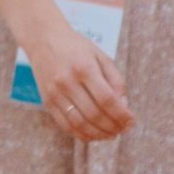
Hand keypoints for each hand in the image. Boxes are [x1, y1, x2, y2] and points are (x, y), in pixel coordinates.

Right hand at [19, 24, 132, 141]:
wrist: (42, 38)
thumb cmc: (76, 47)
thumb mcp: (101, 56)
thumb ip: (116, 81)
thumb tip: (124, 108)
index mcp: (84, 68)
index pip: (107, 99)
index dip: (122, 115)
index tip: (131, 121)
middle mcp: (67, 81)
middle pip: (94, 114)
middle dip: (113, 127)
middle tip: (123, 129)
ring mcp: (54, 92)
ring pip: (79, 123)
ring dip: (99, 134)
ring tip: (111, 135)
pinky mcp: (47, 100)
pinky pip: (65, 124)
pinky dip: (81, 134)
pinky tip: (93, 135)